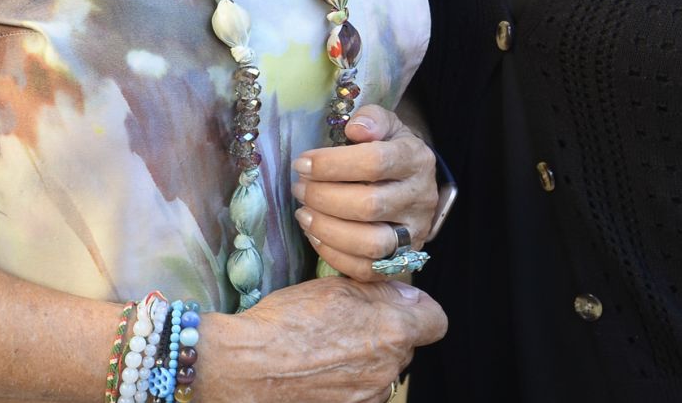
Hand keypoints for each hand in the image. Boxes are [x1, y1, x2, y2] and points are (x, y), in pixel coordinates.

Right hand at [197, 276, 444, 402]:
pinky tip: (323, 369)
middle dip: (389, 331)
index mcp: (392, 332)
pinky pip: (363, 391)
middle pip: (407, 345)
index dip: (421, 309)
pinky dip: (350, 381)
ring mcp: (368, 397)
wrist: (245, 366)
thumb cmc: (286, 322)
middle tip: (352, 320)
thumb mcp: (336, 288)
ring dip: (369, 358)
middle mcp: (388, 370)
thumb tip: (408, 296)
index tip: (401, 303)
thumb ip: (381, 292)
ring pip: (384, 371)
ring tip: (331, 347)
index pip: (436, 321)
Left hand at [292, 106, 439, 281]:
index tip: (302, 163)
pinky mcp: (400, 261)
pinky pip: (365, 269)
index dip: (332, 164)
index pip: (375, 162)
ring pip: (370, 244)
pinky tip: (314, 234)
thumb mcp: (385, 126)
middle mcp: (420, 198)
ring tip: (302, 213)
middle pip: (369, 205)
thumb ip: (372, 119)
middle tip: (299, 188)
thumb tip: (356, 128)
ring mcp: (414, 234)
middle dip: (323, 197)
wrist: (411, 185)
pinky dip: (334, 254)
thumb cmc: (388, 150)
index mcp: (416, 159)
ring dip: (327, 229)